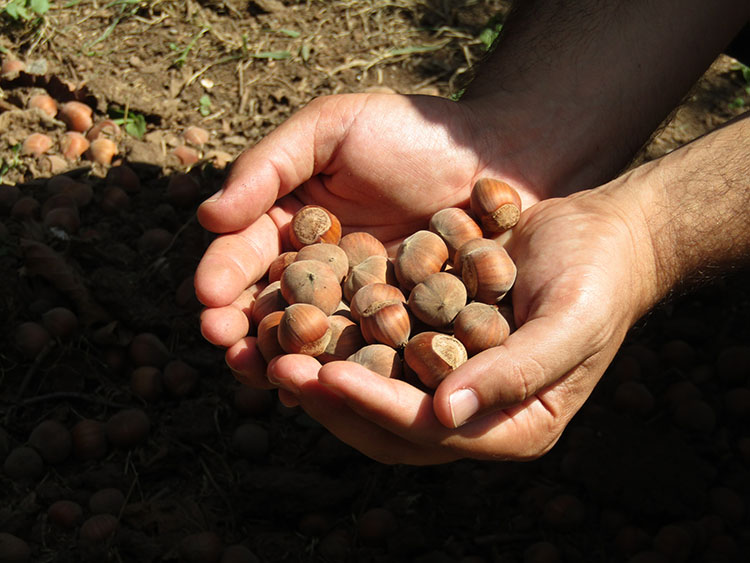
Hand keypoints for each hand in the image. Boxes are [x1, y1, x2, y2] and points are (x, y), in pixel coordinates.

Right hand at [195, 92, 544, 366]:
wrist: (496, 157)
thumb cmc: (411, 133)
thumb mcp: (332, 128)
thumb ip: (269, 166)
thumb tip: (208, 216)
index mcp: (292, 224)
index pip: (247, 252)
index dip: (224, 273)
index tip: (207, 295)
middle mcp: (319, 272)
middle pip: (271, 304)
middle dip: (244, 326)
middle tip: (223, 344)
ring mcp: (357, 306)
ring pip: (313, 338)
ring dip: (284, 359)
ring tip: (262, 373)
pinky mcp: (401, 331)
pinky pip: (366, 355)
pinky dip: (342, 373)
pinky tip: (320, 389)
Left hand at [261, 171, 660, 463]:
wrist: (602, 237)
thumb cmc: (598, 280)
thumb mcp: (571, 323)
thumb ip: (517, 373)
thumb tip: (448, 414)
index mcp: (511, 427)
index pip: (430, 431)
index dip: (374, 407)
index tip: (322, 379)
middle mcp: (473, 415)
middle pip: (388, 424)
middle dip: (330, 398)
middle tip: (275, 368)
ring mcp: (449, 381)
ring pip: (373, 390)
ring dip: (321, 372)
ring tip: (268, 347)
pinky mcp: (433, 344)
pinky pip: (377, 349)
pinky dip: (340, 338)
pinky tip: (301, 313)